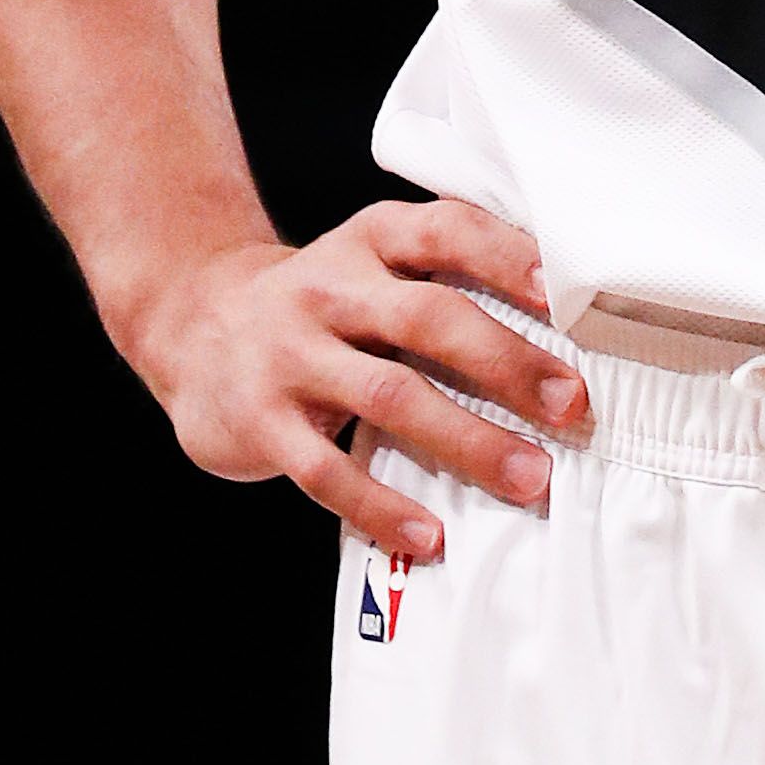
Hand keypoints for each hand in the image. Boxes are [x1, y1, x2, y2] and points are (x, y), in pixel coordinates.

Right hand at [123, 195, 584, 563]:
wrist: (193, 322)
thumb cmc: (321, 301)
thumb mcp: (371, 262)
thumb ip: (444, 279)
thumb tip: (562, 327)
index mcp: (369, 239)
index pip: (445, 230)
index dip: (507, 257)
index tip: (565, 294)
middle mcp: (328, 288)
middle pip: (427, 317)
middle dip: (507, 362)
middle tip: (572, 403)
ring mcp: (289, 356)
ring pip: (388, 396)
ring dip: (468, 441)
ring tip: (530, 476)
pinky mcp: (261, 423)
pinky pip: (327, 471)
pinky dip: (382, 506)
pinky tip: (431, 533)